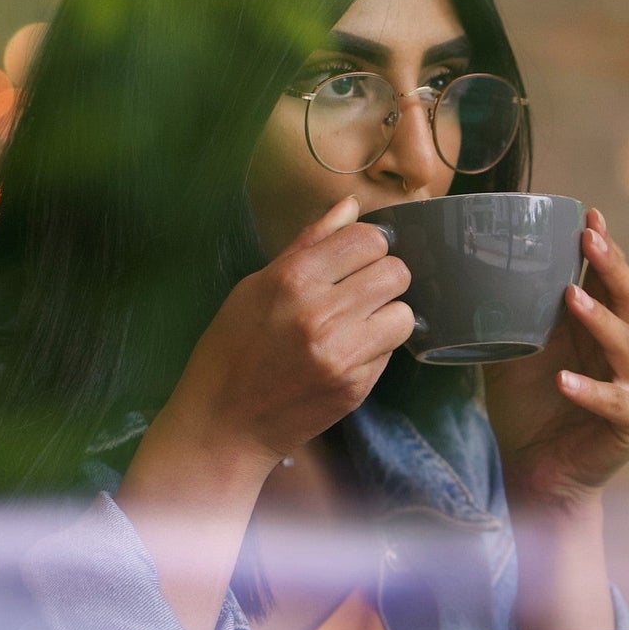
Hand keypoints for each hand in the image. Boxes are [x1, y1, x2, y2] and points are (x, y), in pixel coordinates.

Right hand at [152, 196, 413, 475]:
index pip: (368, 239)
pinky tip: (348, 354)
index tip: (355, 260)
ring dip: (388, 315)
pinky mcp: (356, 387)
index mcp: (292, 279)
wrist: (223, 423)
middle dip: (384, 278)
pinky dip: (377, 349)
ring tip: (359, 324)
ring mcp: (342, 353)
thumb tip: (351, 206)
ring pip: (405, 313)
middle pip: (396, 272)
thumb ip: (308, 244)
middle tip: (361, 293)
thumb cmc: (232, 349)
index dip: (367, 247)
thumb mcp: (255, 286)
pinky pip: (392, 352)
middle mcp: (321, 313)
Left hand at [485, 208, 628, 507]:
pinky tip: (562, 381)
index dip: (604, 248)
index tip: (588, 215)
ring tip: (572, 297)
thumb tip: (473, 269)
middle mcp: (628, 353)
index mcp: (602, 331)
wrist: (538, 473)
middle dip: (610, 266)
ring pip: (627, 345)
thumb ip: (511, 316)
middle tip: (589, 238)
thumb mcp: (515, 353)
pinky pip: (614, 402)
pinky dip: (588, 390)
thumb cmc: (530, 410)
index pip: (609, 281)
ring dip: (599, 319)